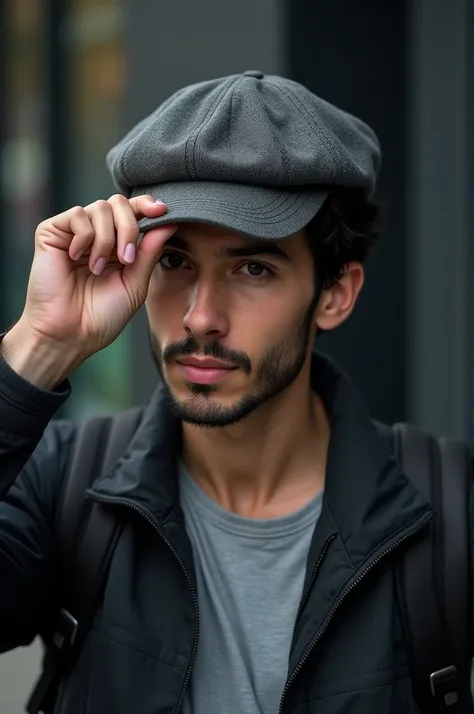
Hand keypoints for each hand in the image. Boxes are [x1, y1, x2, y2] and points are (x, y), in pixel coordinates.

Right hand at [14, 194, 176, 361]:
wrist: (70, 333)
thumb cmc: (102, 316)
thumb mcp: (136, 283)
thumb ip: (150, 251)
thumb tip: (169, 221)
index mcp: (116, 245)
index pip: (133, 212)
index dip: (147, 205)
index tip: (162, 210)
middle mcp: (96, 234)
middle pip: (119, 203)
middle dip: (129, 227)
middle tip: (126, 259)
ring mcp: (73, 232)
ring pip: (101, 207)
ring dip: (106, 239)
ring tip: (97, 268)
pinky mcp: (51, 232)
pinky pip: (78, 215)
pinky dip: (85, 238)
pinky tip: (76, 259)